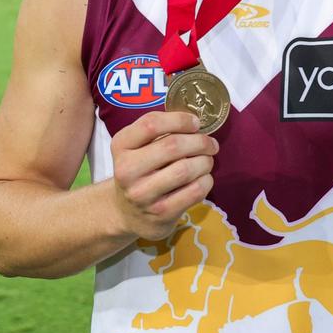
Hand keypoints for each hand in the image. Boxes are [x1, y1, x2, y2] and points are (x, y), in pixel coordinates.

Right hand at [110, 111, 218, 240]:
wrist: (127, 213)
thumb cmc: (140, 171)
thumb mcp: (137, 147)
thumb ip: (160, 132)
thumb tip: (196, 123)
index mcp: (121, 146)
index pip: (151, 124)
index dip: (180, 120)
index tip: (196, 123)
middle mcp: (127, 170)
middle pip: (172, 146)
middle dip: (200, 141)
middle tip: (210, 144)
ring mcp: (143, 194)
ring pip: (185, 169)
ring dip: (205, 161)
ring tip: (207, 160)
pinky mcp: (161, 213)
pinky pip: (194, 191)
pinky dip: (206, 181)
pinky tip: (204, 178)